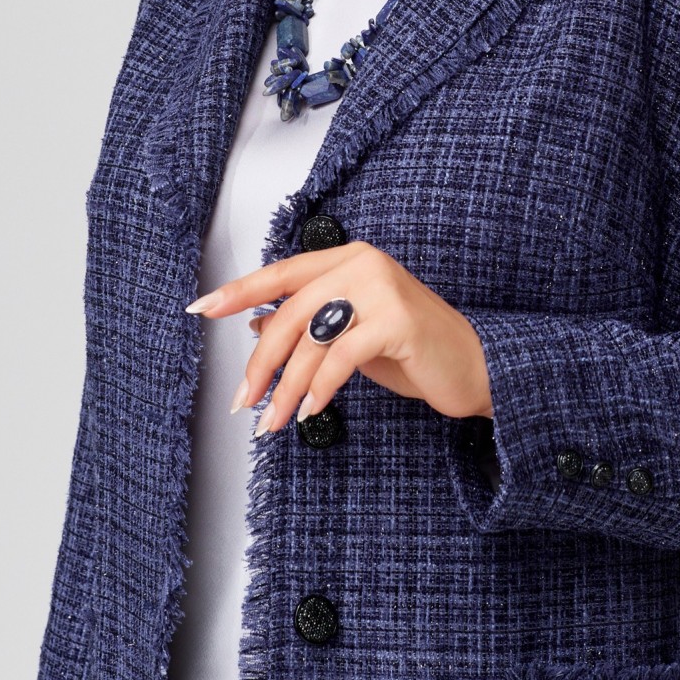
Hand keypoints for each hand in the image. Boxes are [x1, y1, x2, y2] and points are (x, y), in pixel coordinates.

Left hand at [187, 240, 494, 434]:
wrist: (477, 367)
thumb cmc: (415, 351)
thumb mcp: (352, 335)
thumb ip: (311, 326)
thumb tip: (257, 327)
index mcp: (349, 259)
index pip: (281, 273)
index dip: (239, 292)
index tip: (202, 308)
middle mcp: (362, 265)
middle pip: (290, 312)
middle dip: (262, 363)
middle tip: (244, 399)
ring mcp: (382, 289)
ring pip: (311, 339)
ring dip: (285, 387)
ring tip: (272, 420)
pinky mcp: (397, 321)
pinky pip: (340, 358)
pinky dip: (319, 389)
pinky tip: (310, 411)